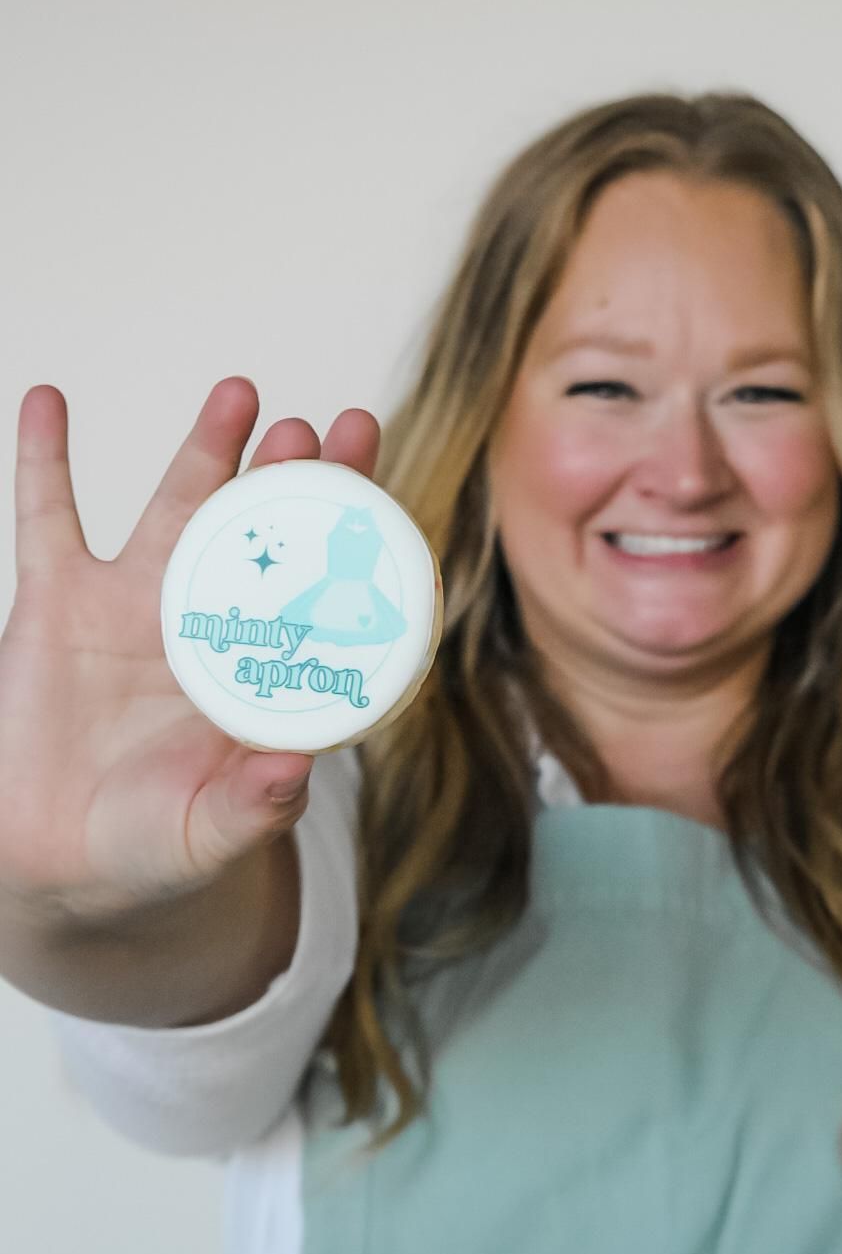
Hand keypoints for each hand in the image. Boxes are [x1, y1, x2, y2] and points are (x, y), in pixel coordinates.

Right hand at [0, 376, 378, 926]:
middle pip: (261, 533)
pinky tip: (51, 402)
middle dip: (293, 480)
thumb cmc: (154, 846)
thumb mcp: (209, 835)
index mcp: (260, 668)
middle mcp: (209, 620)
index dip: (347, 544)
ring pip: (175, 508)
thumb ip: (254, 808)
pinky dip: (45, 459)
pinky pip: (46, 517)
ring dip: (207, 450)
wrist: (62, 859)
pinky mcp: (57, 601)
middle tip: (322, 428)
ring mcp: (133, 603)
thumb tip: (297, 773)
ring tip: (240, 394)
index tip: (383, 506)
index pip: (316, 590)